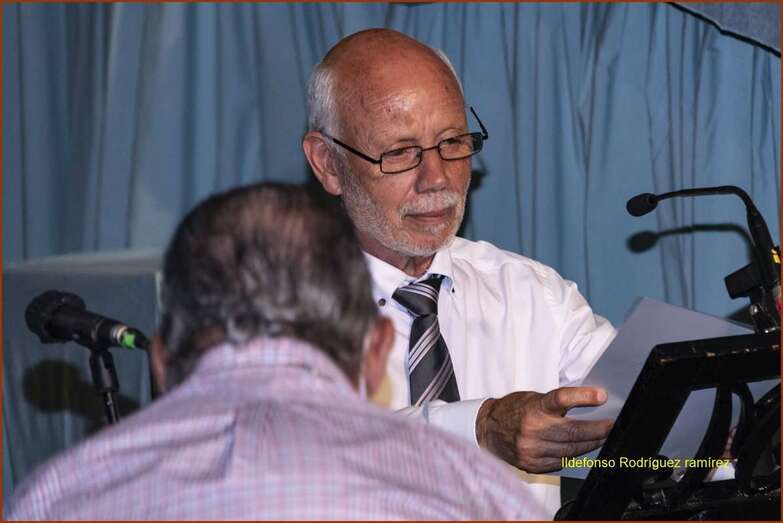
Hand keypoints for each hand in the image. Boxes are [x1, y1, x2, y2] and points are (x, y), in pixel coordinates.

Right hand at [476, 387, 612, 472]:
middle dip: (598, 430)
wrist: (487, 430)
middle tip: (611, 426)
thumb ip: (556, 405)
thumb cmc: (512, 411)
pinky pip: (562, 462)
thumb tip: (587, 406)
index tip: (601, 395)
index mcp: (533, 408)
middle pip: (573, 431)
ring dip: (591, 444)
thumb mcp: (532, 399)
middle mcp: (532, 429)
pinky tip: (582, 449)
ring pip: (571, 450)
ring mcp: (532, 449)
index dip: (583, 396)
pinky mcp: (533, 465)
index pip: (561, 399)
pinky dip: (575, 455)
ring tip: (601, 438)